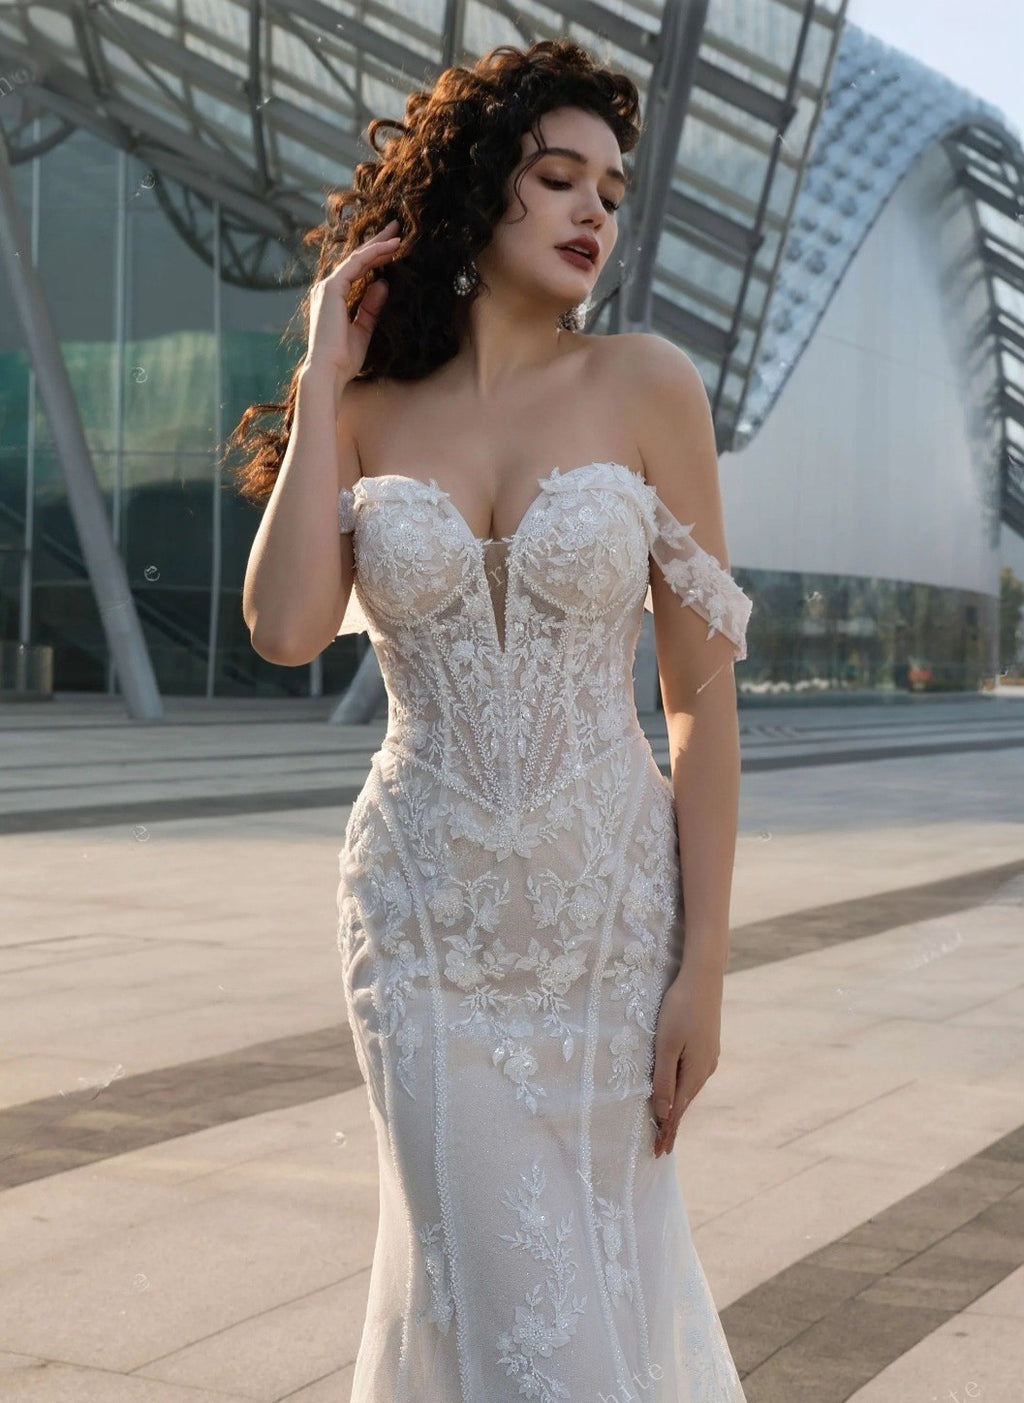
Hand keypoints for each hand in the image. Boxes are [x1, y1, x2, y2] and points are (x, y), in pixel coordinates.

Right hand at [303, 217, 403, 384]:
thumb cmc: (343, 358)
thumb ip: (371, 307)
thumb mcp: (363, 329)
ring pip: (357, 258)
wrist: (329, 371)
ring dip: (378, 244)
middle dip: (377, 242)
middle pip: (356, 258)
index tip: (393, 246)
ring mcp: (328, 287)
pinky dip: (374, 254)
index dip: (375, 256)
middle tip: (396, 228)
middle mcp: (328, 288)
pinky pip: (356, 264)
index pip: (357, 270)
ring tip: (398, 234)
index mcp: (333, 298)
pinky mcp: (332, 288)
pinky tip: (391, 248)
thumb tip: (383, 284)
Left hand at [650, 963, 723, 1156]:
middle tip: (661, 1147)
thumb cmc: (680, 1008)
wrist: (703, 977)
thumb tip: (663, 1113)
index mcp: (695, 1072)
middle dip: (672, 1124)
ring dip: (677, 1106)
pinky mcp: (707, 1045)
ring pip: (689, 1088)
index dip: (667, 1132)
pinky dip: (682, 1088)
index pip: (678, 1110)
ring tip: (666, 1124)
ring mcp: (709, 1056)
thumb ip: (663, 1080)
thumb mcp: (666, 1045)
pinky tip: (677, 1089)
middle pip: (685, 1102)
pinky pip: (692, 1074)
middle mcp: (706, 1068)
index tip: (658, 1153)